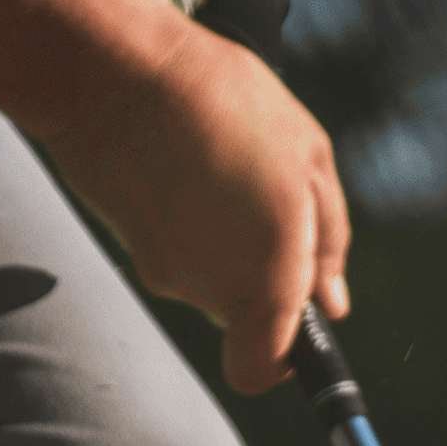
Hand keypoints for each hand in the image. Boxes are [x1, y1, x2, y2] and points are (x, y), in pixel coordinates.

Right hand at [47, 12, 348, 393]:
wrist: (114, 76)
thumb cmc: (222, 103)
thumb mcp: (308, 154)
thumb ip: (328, 237)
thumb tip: (332, 304)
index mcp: (269, 276)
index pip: (265, 369)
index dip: (286, 358)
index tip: (298, 322)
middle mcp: (215, 291)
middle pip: (245, 310)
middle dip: (263, 264)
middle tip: (262, 188)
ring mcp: (167, 273)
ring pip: (213, 277)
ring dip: (226, 232)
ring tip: (219, 161)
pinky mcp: (132, 248)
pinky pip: (177, 249)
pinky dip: (187, 217)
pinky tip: (184, 163)